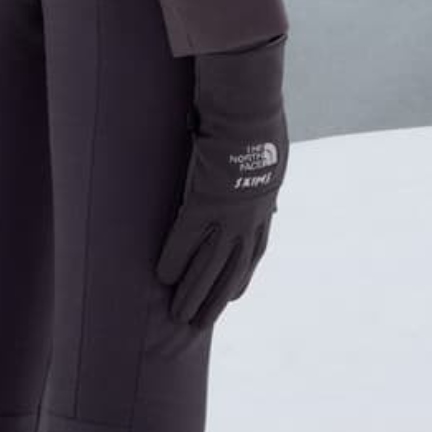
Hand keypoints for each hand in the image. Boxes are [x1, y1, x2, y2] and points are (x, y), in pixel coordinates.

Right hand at [156, 32, 288, 329]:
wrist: (249, 109)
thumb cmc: (259, 118)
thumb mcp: (270, 147)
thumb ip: (263, 161)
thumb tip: (265, 157)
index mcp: (264, 204)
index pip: (254, 252)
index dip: (242, 275)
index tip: (234, 294)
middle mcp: (249, 219)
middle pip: (233, 271)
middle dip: (216, 299)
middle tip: (199, 322)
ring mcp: (228, 216)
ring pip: (210, 268)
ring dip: (194, 295)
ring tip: (179, 316)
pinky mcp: (203, 206)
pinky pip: (184, 242)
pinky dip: (174, 262)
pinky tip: (161, 279)